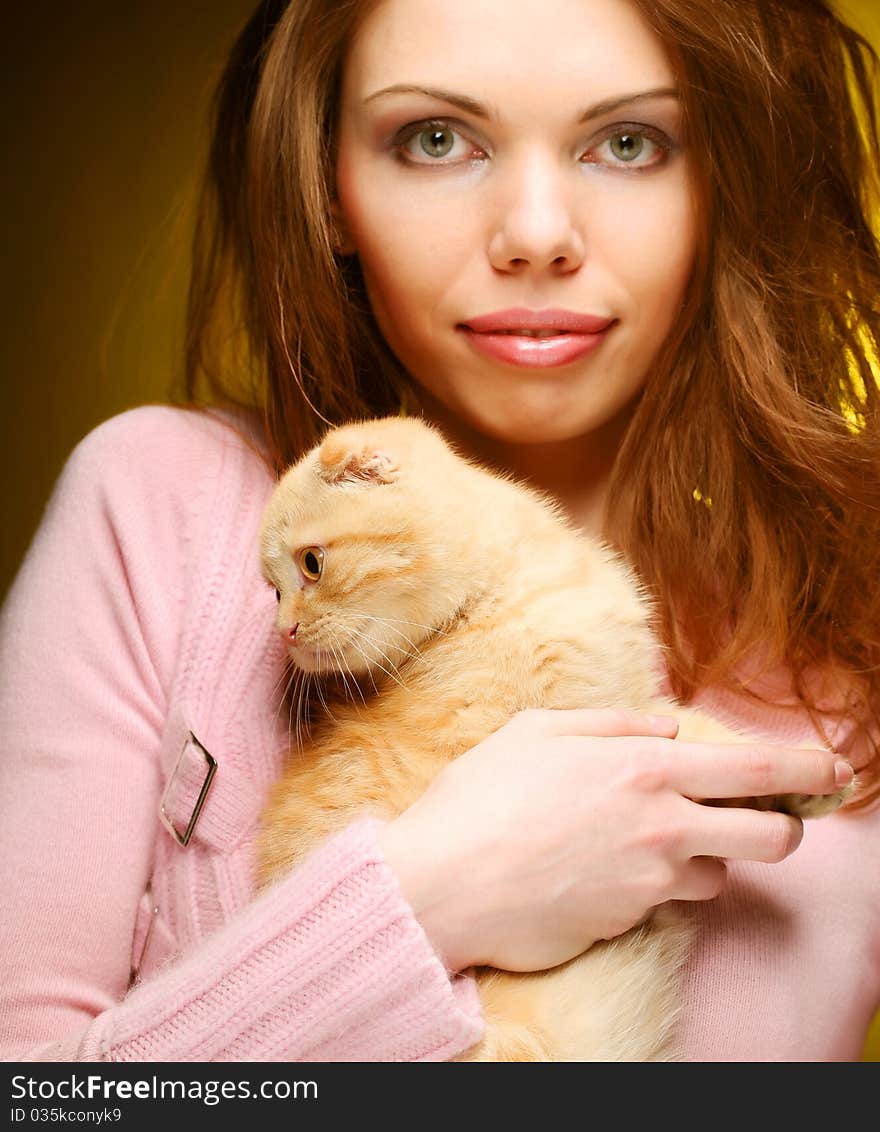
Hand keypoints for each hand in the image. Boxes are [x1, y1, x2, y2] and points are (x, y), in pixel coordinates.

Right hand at [377, 707, 849, 972]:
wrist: (442, 885)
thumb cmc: (480, 797)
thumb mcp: (536, 730)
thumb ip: (610, 723)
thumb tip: (665, 727)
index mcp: (644, 768)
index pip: (757, 769)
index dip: (808, 767)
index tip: (834, 769)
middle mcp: (662, 828)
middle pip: (771, 839)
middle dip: (784, 829)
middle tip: (762, 819)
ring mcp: (649, 883)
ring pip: (717, 877)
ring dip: (701, 859)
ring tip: (645, 842)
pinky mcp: (628, 923)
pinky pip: (663, 902)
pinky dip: (651, 885)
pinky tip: (598, 869)